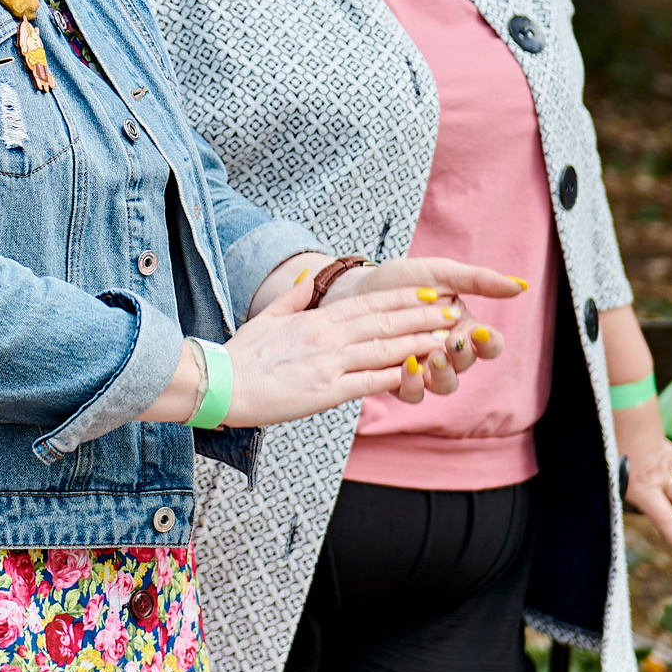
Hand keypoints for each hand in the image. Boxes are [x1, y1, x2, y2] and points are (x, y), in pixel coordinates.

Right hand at [204, 281, 473, 428]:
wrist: (220, 382)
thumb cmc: (241, 354)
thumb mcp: (267, 317)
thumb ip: (292, 299)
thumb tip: (308, 280)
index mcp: (315, 319)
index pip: (368, 304)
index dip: (402, 298)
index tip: (427, 292)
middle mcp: (327, 337)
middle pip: (383, 323)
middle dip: (421, 317)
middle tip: (451, 310)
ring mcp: (329, 363)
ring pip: (383, 350)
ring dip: (418, 343)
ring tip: (445, 338)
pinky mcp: (326, 392)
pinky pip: (368, 381)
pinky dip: (395, 375)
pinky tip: (417, 370)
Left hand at [337, 258, 522, 399]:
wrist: (356, 289)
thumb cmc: (401, 281)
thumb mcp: (439, 273)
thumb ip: (478, 280)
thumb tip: (519, 286)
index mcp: (463, 328)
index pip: (489, 344)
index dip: (490, 343)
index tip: (481, 332)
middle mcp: (447, 352)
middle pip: (468, 365)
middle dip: (463, 355)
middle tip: (451, 342)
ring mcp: (424, 369)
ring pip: (445, 385)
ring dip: (443, 374)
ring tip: (433, 357)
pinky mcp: (397, 380)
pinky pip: (413, 393)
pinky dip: (413, 383)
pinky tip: (407, 366)